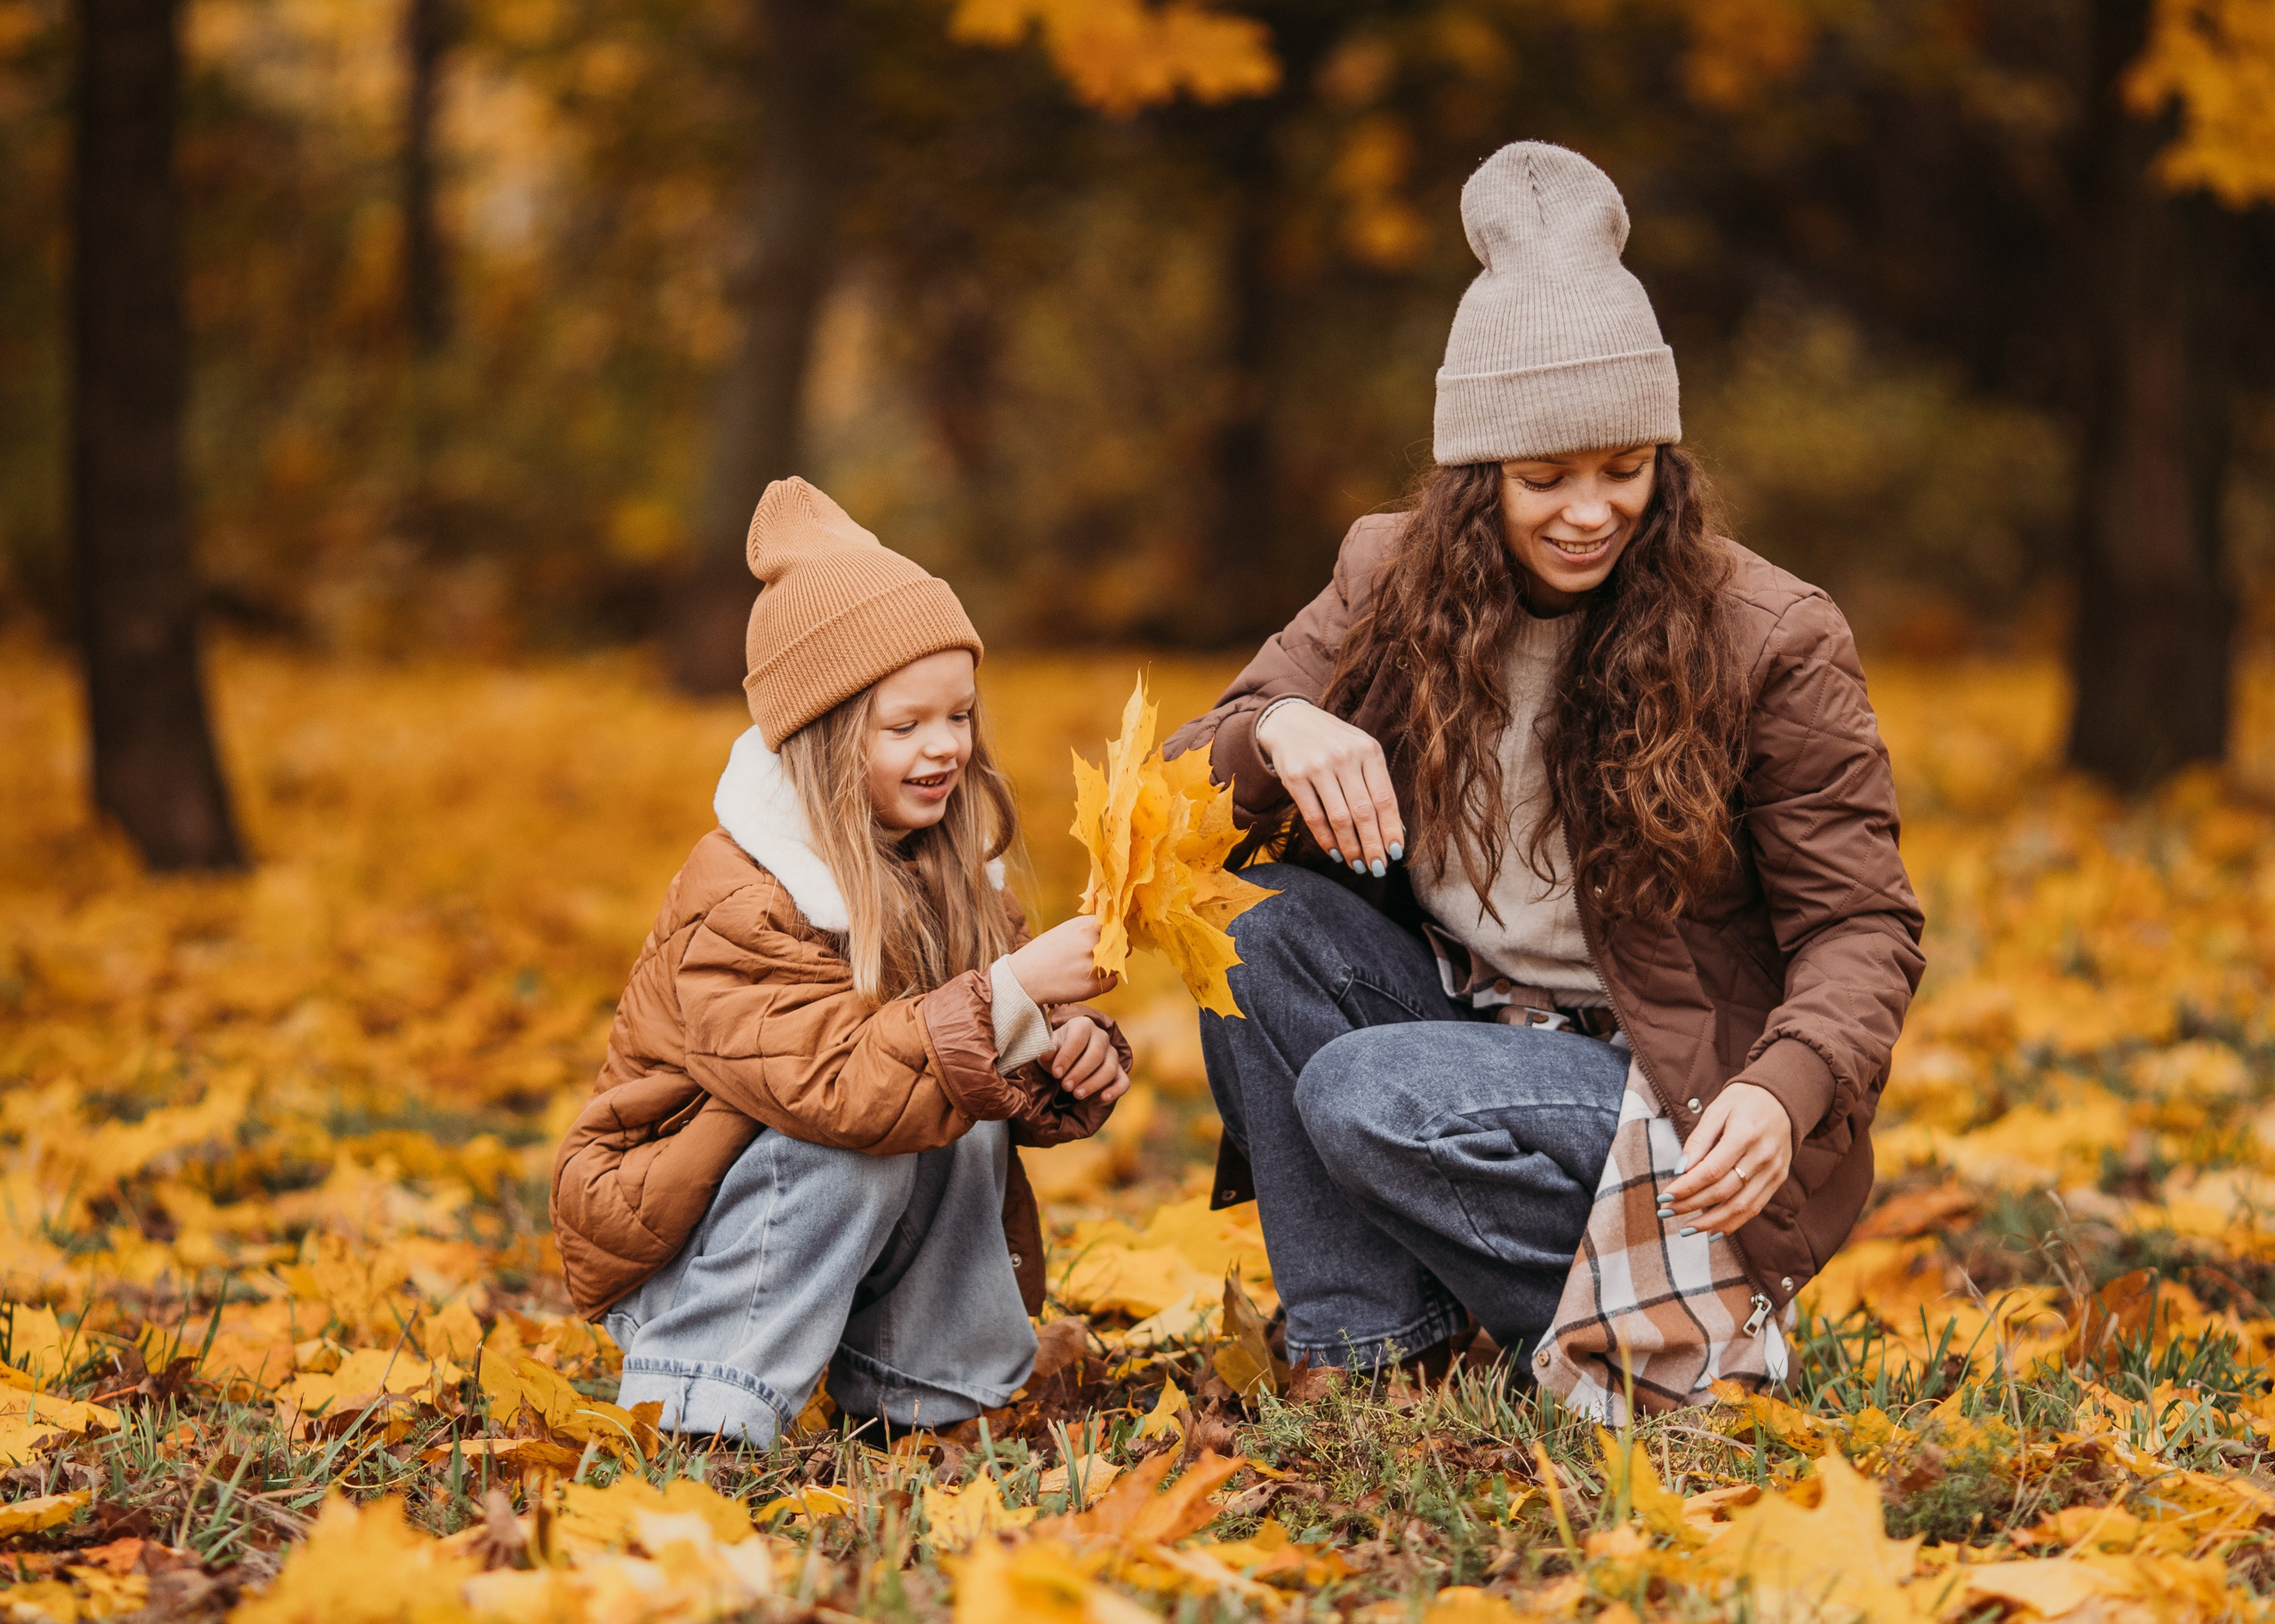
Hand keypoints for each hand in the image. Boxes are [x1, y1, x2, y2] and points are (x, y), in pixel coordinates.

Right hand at [1005, 914, 1118, 1006]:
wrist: (1025, 978)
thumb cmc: (1043, 952)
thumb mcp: (1066, 930)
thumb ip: (1089, 928)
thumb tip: (1112, 927)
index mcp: (1087, 926)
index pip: (1118, 925)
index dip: (1118, 932)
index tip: (1115, 937)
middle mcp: (1094, 943)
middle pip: (1124, 944)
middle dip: (1118, 949)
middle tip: (1104, 955)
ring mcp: (1096, 965)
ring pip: (1119, 964)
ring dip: (1110, 966)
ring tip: (1089, 968)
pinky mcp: (1095, 986)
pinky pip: (1113, 981)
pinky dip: (1105, 981)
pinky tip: (1088, 980)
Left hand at [1046, 1015, 1129, 1103]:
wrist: (1067, 1060)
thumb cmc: (1057, 1052)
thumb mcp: (1049, 1049)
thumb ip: (1047, 1051)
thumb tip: (1045, 1055)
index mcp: (1083, 1025)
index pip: (1078, 1039)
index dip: (1067, 1057)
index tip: (1056, 1073)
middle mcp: (1101, 1037)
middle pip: (1096, 1054)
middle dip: (1080, 1072)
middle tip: (1065, 1086)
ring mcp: (1112, 1054)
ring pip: (1109, 1069)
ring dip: (1093, 1083)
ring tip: (1077, 1094)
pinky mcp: (1119, 1071)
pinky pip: (1123, 1081)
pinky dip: (1115, 1090)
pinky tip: (1103, 1098)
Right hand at [1254, 701, 1405, 875]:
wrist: (1289, 721)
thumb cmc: (1332, 743)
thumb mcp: (1359, 752)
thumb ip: (1375, 783)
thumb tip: (1394, 829)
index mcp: (1369, 750)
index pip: (1385, 798)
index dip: (1391, 829)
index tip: (1395, 853)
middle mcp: (1345, 757)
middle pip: (1364, 812)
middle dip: (1373, 845)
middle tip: (1378, 867)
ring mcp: (1318, 766)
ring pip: (1340, 818)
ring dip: (1351, 848)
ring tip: (1359, 865)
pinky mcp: (1295, 777)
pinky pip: (1314, 817)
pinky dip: (1327, 840)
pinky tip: (1336, 852)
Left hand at [1660, 1083, 1793, 1237]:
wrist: (1782, 1099)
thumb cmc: (1742, 1102)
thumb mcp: (1716, 1111)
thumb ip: (1698, 1140)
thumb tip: (1680, 1170)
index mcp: (1745, 1135)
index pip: (1711, 1171)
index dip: (1687, 1187)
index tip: (1665, 1196)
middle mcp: (1762, 1156)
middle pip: (1723, 1191)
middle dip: (1692, 1205)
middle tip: (1666, 1211)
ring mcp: (1773, 1171)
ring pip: (1741, 1206)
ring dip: (1711, 1221)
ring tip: (1686, 1228)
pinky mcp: (1778, 1180)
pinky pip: (1755, 1207)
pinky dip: (1733, 1222)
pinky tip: (1712, 1230)